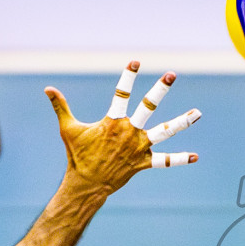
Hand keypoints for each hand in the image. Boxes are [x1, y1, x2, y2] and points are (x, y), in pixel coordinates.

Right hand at [45, 61, 199, 193]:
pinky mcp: (144, 163)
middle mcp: (129, 132)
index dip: (128, 76)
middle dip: (160, 89)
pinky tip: (196, 156)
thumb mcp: (68, 129)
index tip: (136, 61)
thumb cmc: (77, 155)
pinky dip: (180, 159)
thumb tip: (47, 88)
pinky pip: (165, 162)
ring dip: (182, 122)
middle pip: (148, 106)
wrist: (87, 184)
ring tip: (197, 113)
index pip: (122, 93)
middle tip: (171, 74)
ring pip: (165, 132)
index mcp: (113, 121)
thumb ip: (61, 106)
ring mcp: (139, 147)